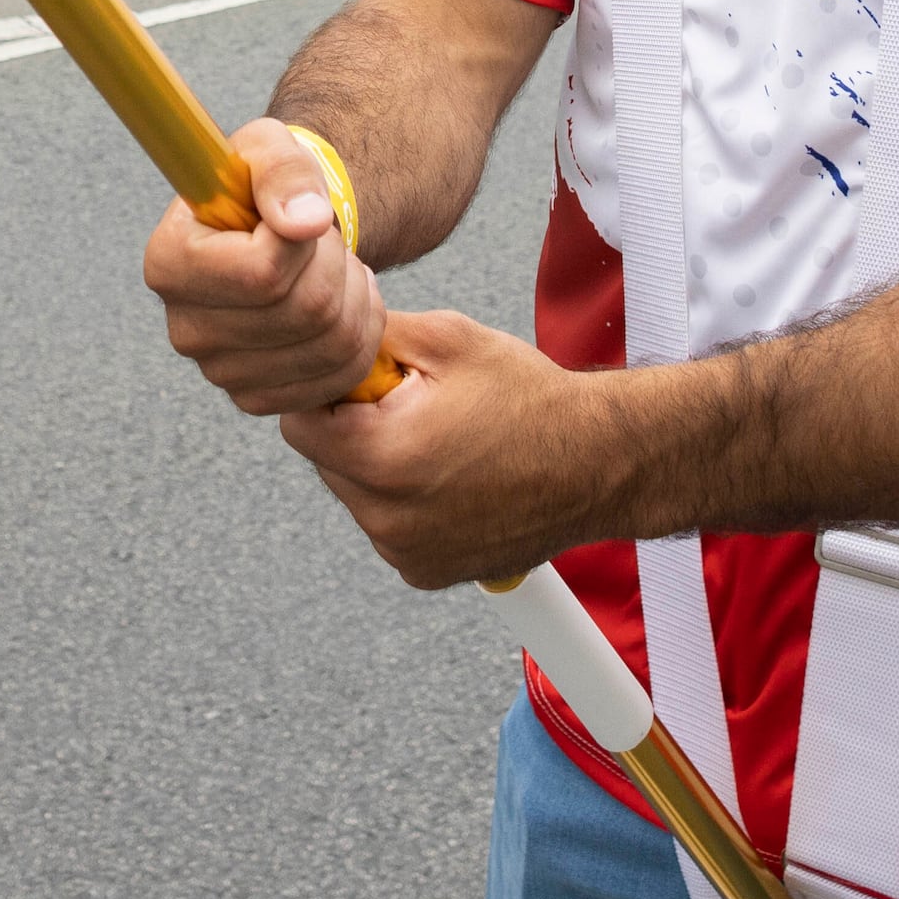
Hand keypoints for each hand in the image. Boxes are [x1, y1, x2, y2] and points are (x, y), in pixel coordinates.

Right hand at [144, 120, 392, 413]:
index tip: (304, 218)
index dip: (304, 242)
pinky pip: (339, 377)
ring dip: (357, 297)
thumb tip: (305, 221)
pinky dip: (362, 336)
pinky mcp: (257, 398)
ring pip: (331, 344)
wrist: (278, 234)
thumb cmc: (267, 186)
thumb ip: (284, 171)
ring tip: (340, 267)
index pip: (262, 272)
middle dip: (336, 265)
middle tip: (327, 242)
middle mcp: (185, 329)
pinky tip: (346, 303)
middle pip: (304, 311)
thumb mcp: (271, 149)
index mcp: (168, 264)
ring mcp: (220, 373)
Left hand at [272, 308, 617, 587]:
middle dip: (355, 429)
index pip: (298, 422)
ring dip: (381, 467)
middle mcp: (386, 517)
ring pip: (357, 496)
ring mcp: (405, 552)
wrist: (599, 462)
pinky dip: (407, 503)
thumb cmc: (532, 399)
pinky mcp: (426, 571)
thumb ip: (373, 333)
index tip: (369, 380)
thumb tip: (327, 326)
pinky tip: (453, 478)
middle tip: (416, 407)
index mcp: (381, 456)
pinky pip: (389, 527)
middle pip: (327, 461)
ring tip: (442, 442)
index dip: (329, 392)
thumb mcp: (449, 339)